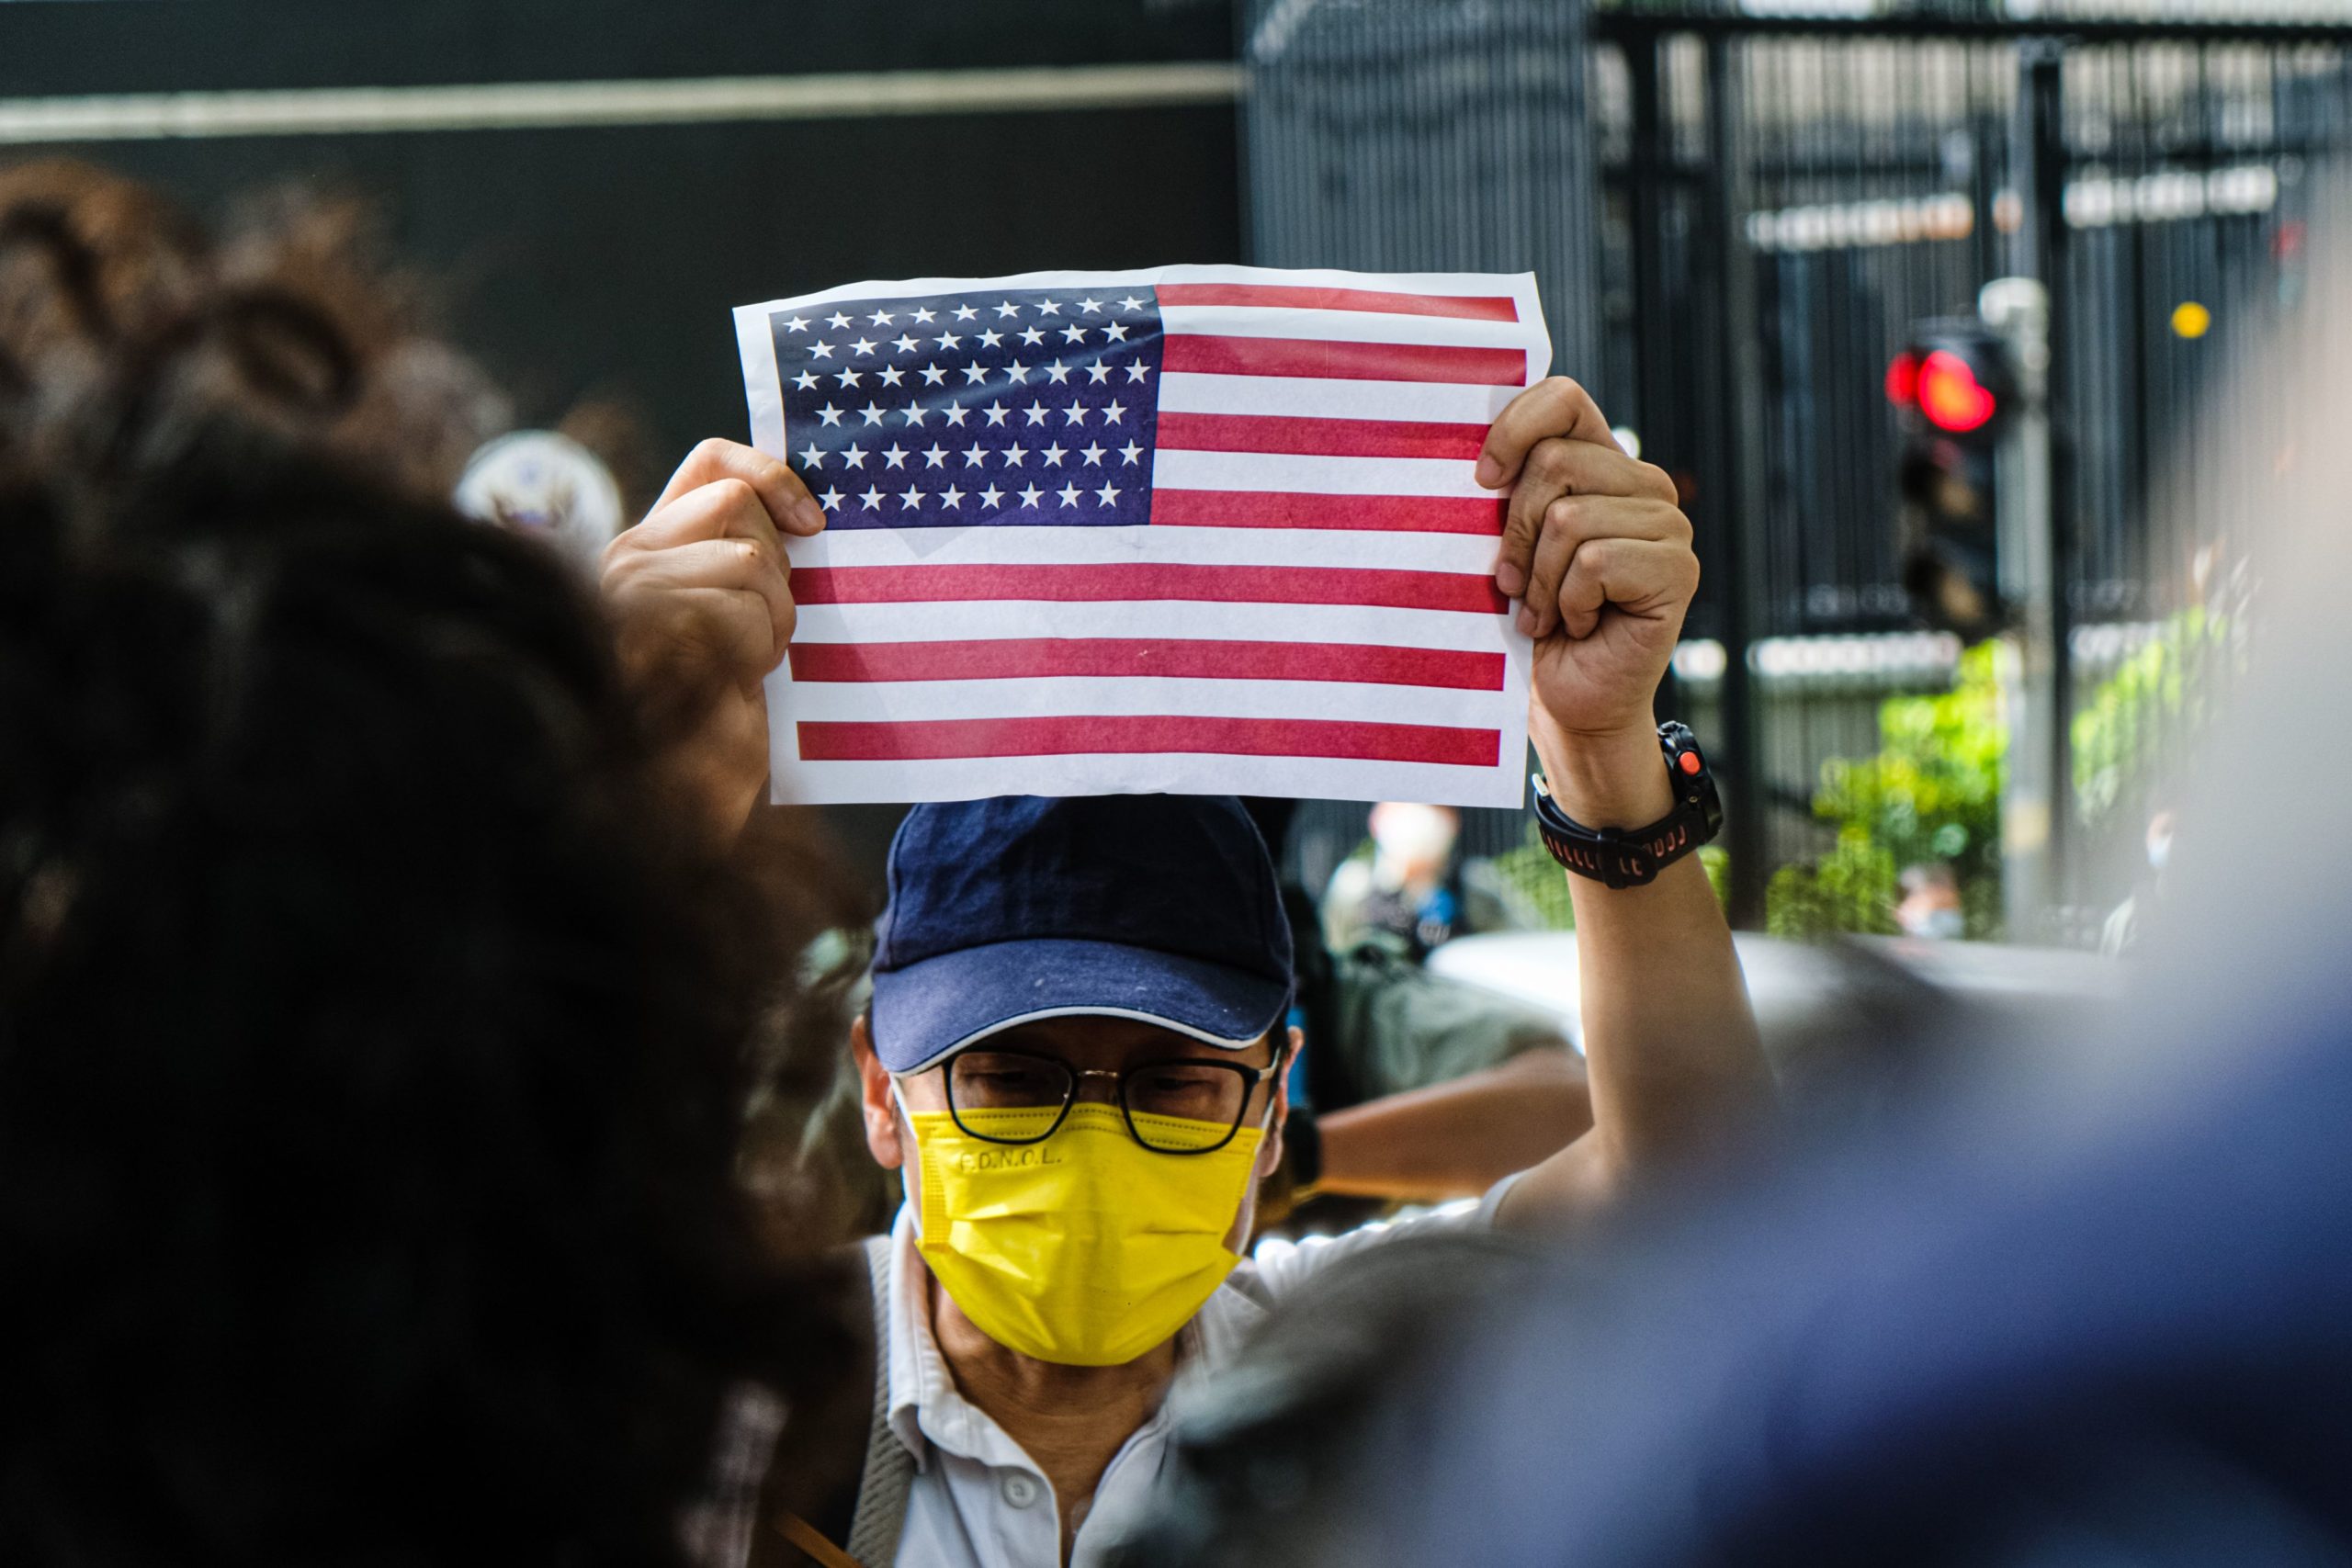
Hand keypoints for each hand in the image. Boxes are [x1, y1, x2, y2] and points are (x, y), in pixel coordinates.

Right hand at [600, 439, 824, 836]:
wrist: (686, 793)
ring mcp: (628, 586)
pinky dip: (755, 647)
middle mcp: (627, 555)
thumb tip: (806, 514)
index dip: (770, 474)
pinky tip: (729, 679)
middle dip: (776, 575)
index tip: (812, 524)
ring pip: (746, 560)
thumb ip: (750, 559)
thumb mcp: (742, 619)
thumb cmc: (723, 711)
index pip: (712, 460)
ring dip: (769, 620)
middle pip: (740, 507)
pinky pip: (736, 606)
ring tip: (742, 665)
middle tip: (759, 637)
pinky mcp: (640, 619)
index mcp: (651, 544)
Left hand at [1477, 378, 1696, 825]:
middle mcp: (1641, 482)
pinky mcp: (1677, 569)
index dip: (1514, 428)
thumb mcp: (1504, 544)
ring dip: (1542, 580)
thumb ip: (1503, 491)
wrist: (1565, 701)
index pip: (1563, 398)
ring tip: (1549, 612)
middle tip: (1519, 584)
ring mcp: (1668, 524)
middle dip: (1517, 533)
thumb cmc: (1525, 620)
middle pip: (1555, 463)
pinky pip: (1595, 562)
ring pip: (1571, 518)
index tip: (1482, 481)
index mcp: (1599, 460)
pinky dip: (1568, 603)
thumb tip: (1472, 461)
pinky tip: (1579, 626)